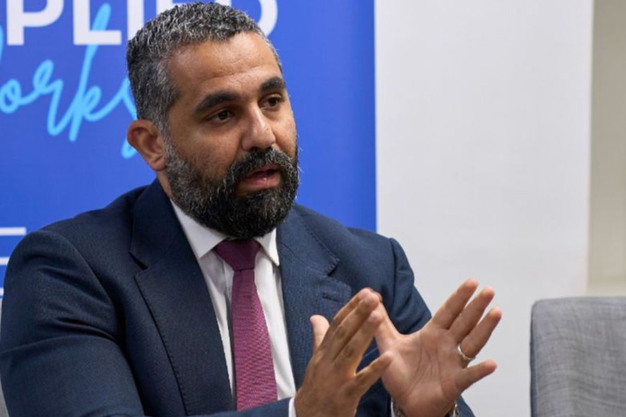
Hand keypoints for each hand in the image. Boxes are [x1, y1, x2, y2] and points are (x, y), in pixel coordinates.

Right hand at [294, 289, 392, 416]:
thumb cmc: (316, 387)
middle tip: (373, 296)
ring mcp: (336, 378)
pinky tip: (389, 357)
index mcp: (324, 351)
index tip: (365, 292)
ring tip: (379, 315)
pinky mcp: (345, 395)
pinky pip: (362, 381)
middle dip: (359, 313)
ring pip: (351, 351)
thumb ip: (319, 338)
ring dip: (365, 332)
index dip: (351, 307)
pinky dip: (375, 369)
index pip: (337, 324)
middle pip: (344, 333)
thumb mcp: (316, 361)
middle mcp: (328, 361)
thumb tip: (316, 317)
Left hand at [375, 279, 501, 416]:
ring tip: (496, 312)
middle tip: (489, 290)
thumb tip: (369, 297)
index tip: (472, 281)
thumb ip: (380, 321)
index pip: (448, 311)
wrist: (404, 402)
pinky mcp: (455, 383)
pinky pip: (470, 375)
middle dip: (476, 306)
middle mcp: (447, 345)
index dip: (459, 297)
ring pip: (473, 343)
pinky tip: (492, 363)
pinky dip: (480, 370)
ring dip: (485, 328)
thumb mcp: (388, 344)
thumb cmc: (401, 373)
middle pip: (464, 322)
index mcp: (432, 333)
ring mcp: (453, 363)